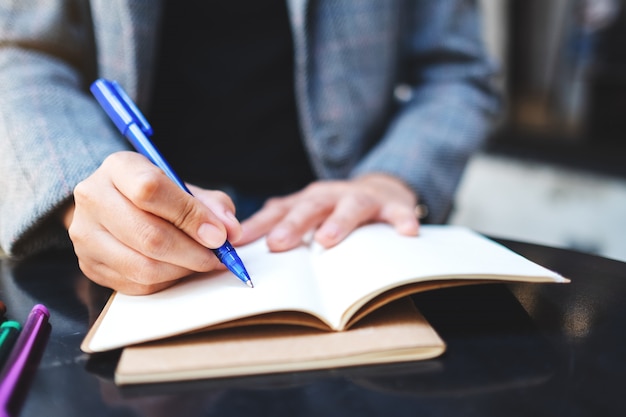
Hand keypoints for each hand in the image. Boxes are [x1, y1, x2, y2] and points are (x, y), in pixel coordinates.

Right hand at [64, 151, 241, 294]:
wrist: (114, 206)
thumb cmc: (157, 196)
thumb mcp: (185, 188)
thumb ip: (212, 206)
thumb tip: (230, 232)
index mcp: (119, 167)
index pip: (151, 190)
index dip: (191, 216)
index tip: (218, 235)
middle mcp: (94, 197)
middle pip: (148, 234)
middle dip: (192, 251)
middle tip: (217, 256)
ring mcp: (85, 234)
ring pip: (142, 266)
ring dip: (182, 270)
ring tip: (201, 262)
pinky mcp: (89, 265)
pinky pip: (136, 284)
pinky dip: (167, 281)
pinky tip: (179, 269)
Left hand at [238, 173, 419, 250]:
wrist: (379, 190)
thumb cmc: (333, 210)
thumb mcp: (306, 214)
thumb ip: (280, 225)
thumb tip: (238, 249)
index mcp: (305, 200)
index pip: (277, 211)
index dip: (256, 226)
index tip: (235, 244)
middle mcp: (330, 195)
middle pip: (310, 206)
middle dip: (293, 225)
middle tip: (277, 244)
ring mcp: (360, 198)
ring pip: (350, 206)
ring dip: (339, 222)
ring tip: (327, 240)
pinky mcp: (390, 205)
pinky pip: (397, 212)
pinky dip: (402, 220)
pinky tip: (407, 232)